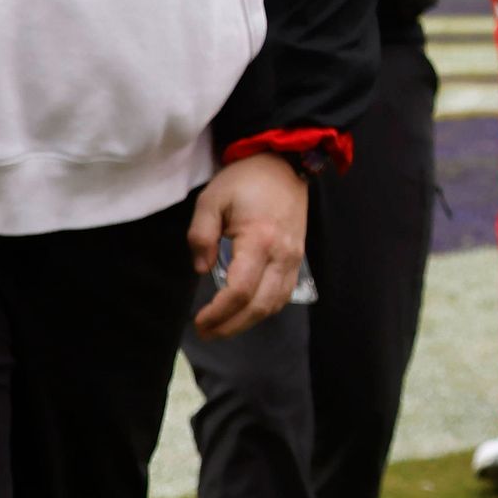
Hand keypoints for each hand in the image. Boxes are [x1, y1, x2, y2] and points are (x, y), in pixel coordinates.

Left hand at [189, 151, 310, 335]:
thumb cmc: (244, 180)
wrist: (283, 165)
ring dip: (248, 322)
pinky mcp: (298, 259)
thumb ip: (201, 235)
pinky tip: (246, 312)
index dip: (219, 312)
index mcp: (259, 239)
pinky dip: (264, 310)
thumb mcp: (211, 200)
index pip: (240, 290)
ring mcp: (294, 259)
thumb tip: (202, 270)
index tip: (199, 320)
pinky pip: (283, 294)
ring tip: (223, 327)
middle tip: (207, 332)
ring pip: (274, 304)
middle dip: (231, 325)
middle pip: (259, 305)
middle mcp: (282, 255)